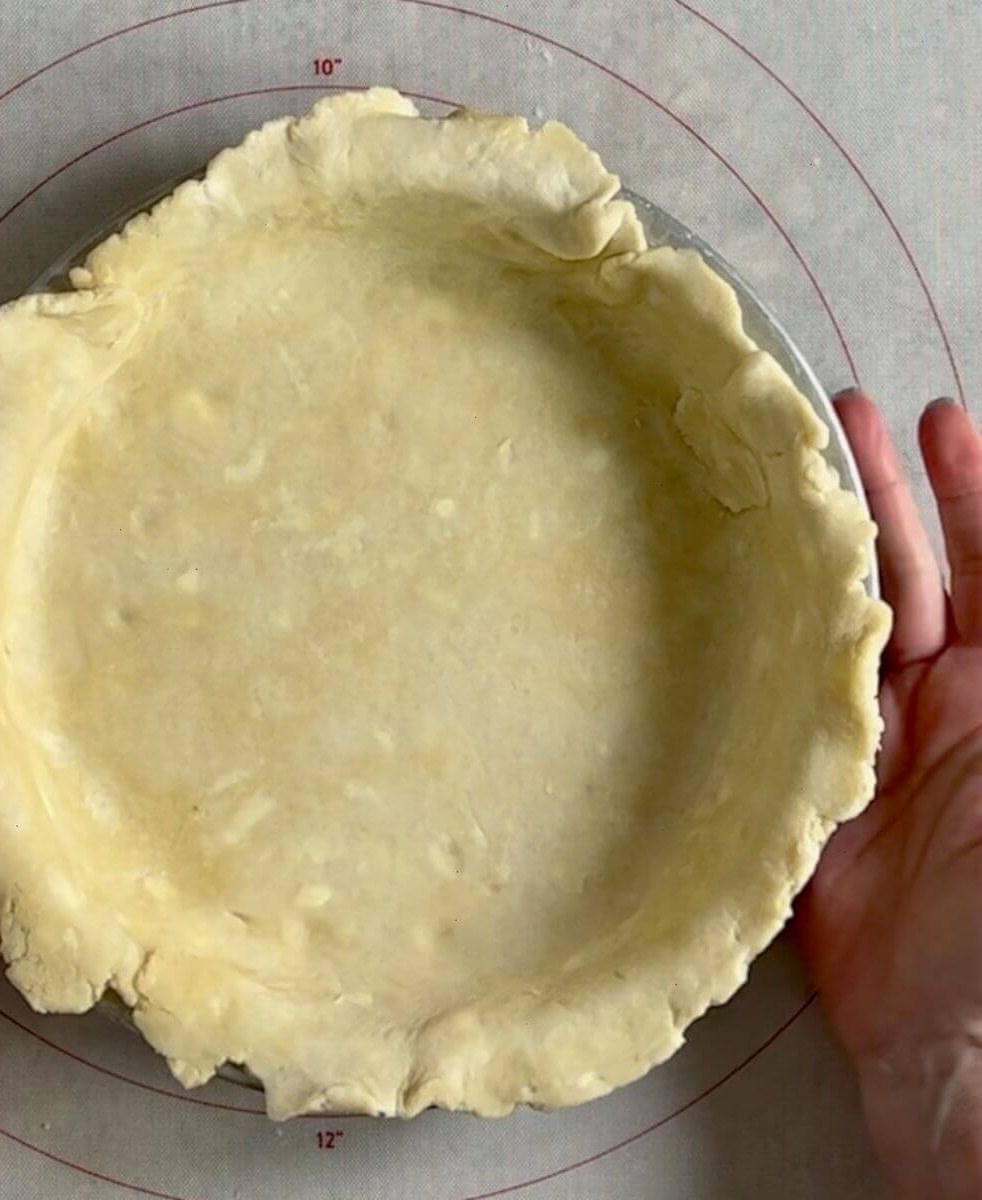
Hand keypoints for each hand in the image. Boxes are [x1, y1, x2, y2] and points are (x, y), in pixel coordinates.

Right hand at [798, 393, 981, 1199]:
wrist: (958, 1039)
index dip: (967, 492)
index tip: (937, 420)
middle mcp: (934, 707)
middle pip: (902, 580)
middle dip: (880, 499)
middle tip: (841, 419)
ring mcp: (862, 747)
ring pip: (830, 630)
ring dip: (815, 560)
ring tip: (786, 479)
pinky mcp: (800, 793)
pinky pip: (771, 711)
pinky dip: (751, 656)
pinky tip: (725, 599)